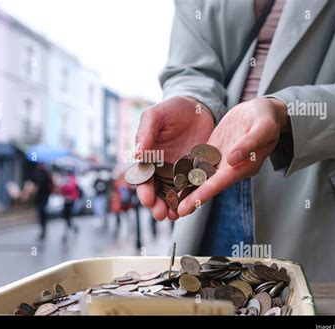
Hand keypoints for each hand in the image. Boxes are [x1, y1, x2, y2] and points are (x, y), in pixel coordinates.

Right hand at [135, 96, 214, 219]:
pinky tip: (191, 206)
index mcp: (148, 157)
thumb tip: (137, 154)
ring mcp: (179, 171)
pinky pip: (192, 187)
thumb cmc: (172, 109)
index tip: (147, 199)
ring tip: (174, 216)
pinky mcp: (196, 171)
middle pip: (157, 191)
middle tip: (160, 214)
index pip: (142, 178)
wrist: (198, 106)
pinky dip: (190, 197)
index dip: (144, 190)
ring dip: (172, 207)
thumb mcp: (155, 115)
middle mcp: (162, 167)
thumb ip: (146, 132)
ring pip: (173, 193)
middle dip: (157, 204)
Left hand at [177, 97, 288, 216]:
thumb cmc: (265, 118)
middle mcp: (230, 168)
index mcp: (244, 166)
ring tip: (170, 200)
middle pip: (209, 185)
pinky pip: (198, 163)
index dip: (205, 193)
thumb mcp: (263, 127)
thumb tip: (233, 159)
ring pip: (201, 177)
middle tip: (177, 211)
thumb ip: (249, 143)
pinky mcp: (212, 152)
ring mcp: (220, 161)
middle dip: (193, 198)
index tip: (191, 205)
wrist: (261, 111)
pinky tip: (171, 177)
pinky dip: (186, 171)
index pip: (221, 182)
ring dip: (187, 188)